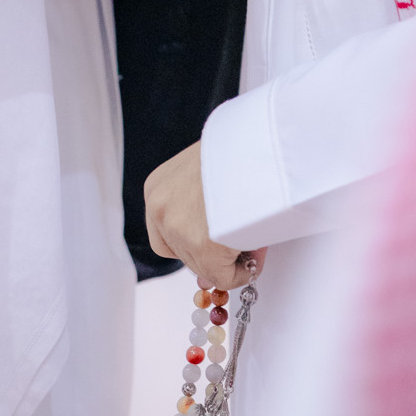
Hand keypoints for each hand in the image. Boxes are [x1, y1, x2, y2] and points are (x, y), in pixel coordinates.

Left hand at [145, 142, 265, 291]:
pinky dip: (242, 272)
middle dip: (212, 253)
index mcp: (157, 187)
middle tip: (241, 243)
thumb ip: (200, 206)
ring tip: (253, 239)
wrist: (258, 139)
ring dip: (228, 260)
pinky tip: (256, 254)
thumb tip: (208, 264)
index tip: (216, 241)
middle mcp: (160, 209)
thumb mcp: (208, 169)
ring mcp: (179, 228)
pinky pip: (224, 276)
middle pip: (182, 255)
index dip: (193, 243)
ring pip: (204, 266)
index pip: (163, 235)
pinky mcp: (204, 246)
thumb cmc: (239, 146)